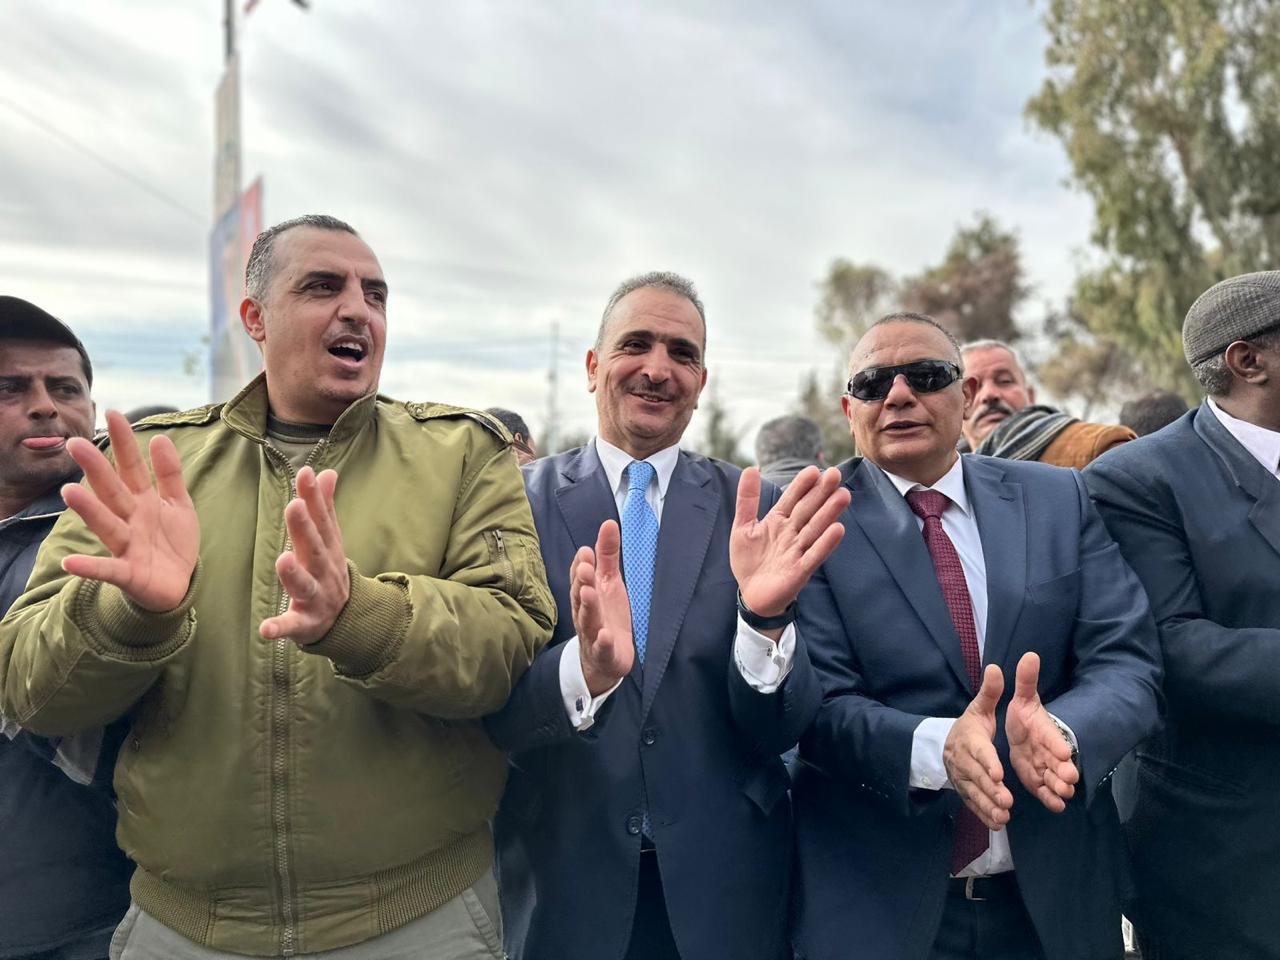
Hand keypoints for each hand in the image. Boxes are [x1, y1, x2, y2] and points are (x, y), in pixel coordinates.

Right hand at [61, 410, 199, 612]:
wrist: (179, 585)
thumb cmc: (172, 541)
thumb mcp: (178, 504)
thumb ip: (169, 474)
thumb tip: (159, 437)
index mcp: (143, 501)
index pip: (131, 467)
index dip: (125, 442)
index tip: (113, 413)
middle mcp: (130, 519)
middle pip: (112, 491)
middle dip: (97, 469)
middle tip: (76, 443)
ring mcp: (127, 546)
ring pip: (107, 524)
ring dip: (89, 510)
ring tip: (69, 491)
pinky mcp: (128, 573)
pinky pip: (108, 570)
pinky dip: (90, 567)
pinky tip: (70, 563)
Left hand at [259, 467, 350, 644]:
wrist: (345, 619)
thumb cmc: (328, 571)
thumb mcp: (331, 539)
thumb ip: (326, 506)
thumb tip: (328, 471)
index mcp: (327, 549)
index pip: (322, 519)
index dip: (314, 496)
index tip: (305, 473)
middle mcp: (324, 570)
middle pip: (315, 548)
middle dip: (305, 528)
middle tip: (293, 505)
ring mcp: (316, 597)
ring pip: (305, 585)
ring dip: (295, 574)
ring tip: (283, 560)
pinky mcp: (304, 622)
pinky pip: (292, 625)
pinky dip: (280, 627)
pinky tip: (266, 629)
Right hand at [570, 520, 634, 695]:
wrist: (605, 658)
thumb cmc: (606, 615)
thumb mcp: (609, 582)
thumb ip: (608, 555)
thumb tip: (609, 523)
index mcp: (586, 594)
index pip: (580, 577)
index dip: (582, 565)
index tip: (587, 552)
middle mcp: (585, 612)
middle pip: (581, 596)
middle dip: (582, 581)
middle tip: (586, 567)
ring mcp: (593, 633)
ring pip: (588, 619)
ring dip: (588, 606)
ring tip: (589, 592)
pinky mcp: (604, 653)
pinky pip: (601, 648)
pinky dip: (601, 642)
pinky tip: (604, 635)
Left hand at [730, 466, 849, 623]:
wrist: (751, 595)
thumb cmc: (750, 560)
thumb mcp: (743, 527)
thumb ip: (747, 500)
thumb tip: (751, 468)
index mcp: (778, 521)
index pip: (792, 499)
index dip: (802, 485)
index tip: (814, 469)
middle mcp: (791, 534)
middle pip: (808, 510)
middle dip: (821, 493)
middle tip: (836, 474)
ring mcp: (797, 551)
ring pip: (815, 529)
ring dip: (829, 513)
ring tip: (843, 495)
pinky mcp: (800, 571)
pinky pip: (814, 555)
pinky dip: (825, 543)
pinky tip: (838, 529)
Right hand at [943, 665, 1013, 830]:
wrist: (944, 745)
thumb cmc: (969, 726)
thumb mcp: (978, 707)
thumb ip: (990, 691)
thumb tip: (996, 667)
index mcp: (969, 739)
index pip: (978, 751)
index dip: (987, 762)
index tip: (999, 772)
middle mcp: (963, 761)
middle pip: (977, 776)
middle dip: (991, 789)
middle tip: (1007, 800)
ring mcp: (962, 779)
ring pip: (975, 793)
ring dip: (989, 806)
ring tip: (1004, 815)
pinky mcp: (965, 792)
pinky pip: (973, 804)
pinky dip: (984, 815)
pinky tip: (998, 823)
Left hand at [1006, 652, 1078, 811]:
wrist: (1020, 733)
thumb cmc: (1024, 714)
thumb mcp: (1023, 697)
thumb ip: (1026, 680)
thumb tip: (1029, 654)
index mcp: (1044, 729)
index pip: (1053, 736)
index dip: (1057, 743)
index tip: (1064, 751)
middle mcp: (1049, 750)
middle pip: (1059, 761)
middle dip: (1065, 769)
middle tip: (1069, 777)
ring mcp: (1045, 766)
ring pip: (1055, 777)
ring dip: (1059, 786)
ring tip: (1063, 793)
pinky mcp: (1038, 779)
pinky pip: (1045, 790)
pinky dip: (1050, 797)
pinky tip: (1055, 805)